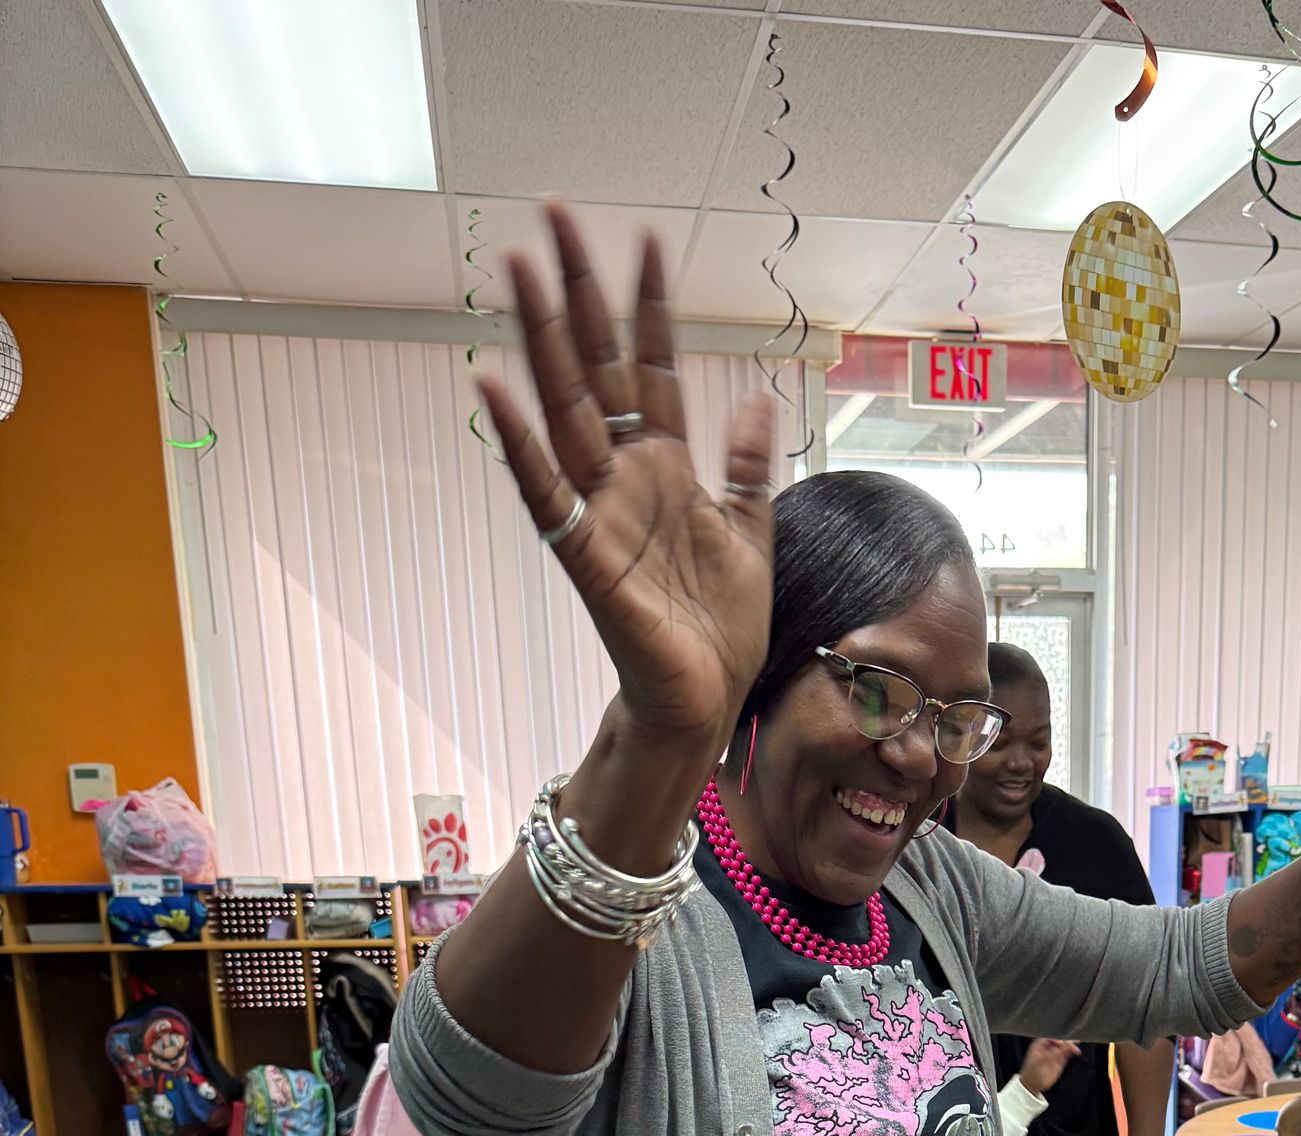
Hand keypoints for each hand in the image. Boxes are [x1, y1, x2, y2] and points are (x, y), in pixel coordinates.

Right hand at [477, 207, 774, 769]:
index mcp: (666, 468)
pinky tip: (491, 388)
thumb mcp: (751, 533)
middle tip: (554, 215)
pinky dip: (517, 444)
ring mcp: (599, 511)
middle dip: (578, 291)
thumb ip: (746, 466)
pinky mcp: (584, 555)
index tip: (648, 239)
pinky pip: (544, 492)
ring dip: (540, 337)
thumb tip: (754, 397)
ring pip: (563, 408)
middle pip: (596, 366)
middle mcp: (625, 477)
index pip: (652, 367)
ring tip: (517, 267)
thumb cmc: (719, 629)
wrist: (705, 701)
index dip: (650, 306)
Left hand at [1019, 1037, 1079, 1097]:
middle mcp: (1047, 1047)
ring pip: (1064, 1046)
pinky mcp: (1059, 1061)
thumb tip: (1063, 1046)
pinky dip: (1071, 1052)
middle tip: (1073, 1043)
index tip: (1062, 1043)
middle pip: (1059, 1040)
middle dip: (1066, 1041)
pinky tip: (1076, 1052)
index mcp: (1039, 1044)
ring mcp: (1054, 1054)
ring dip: (1070, 1046)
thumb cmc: (1031, 1073)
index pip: (1051, 1037)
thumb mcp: (1041, 1062)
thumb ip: (1053, 1053)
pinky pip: (1067, 1054)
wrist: (1033, 1086)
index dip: (1058, 1038)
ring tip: (1075, 1049)